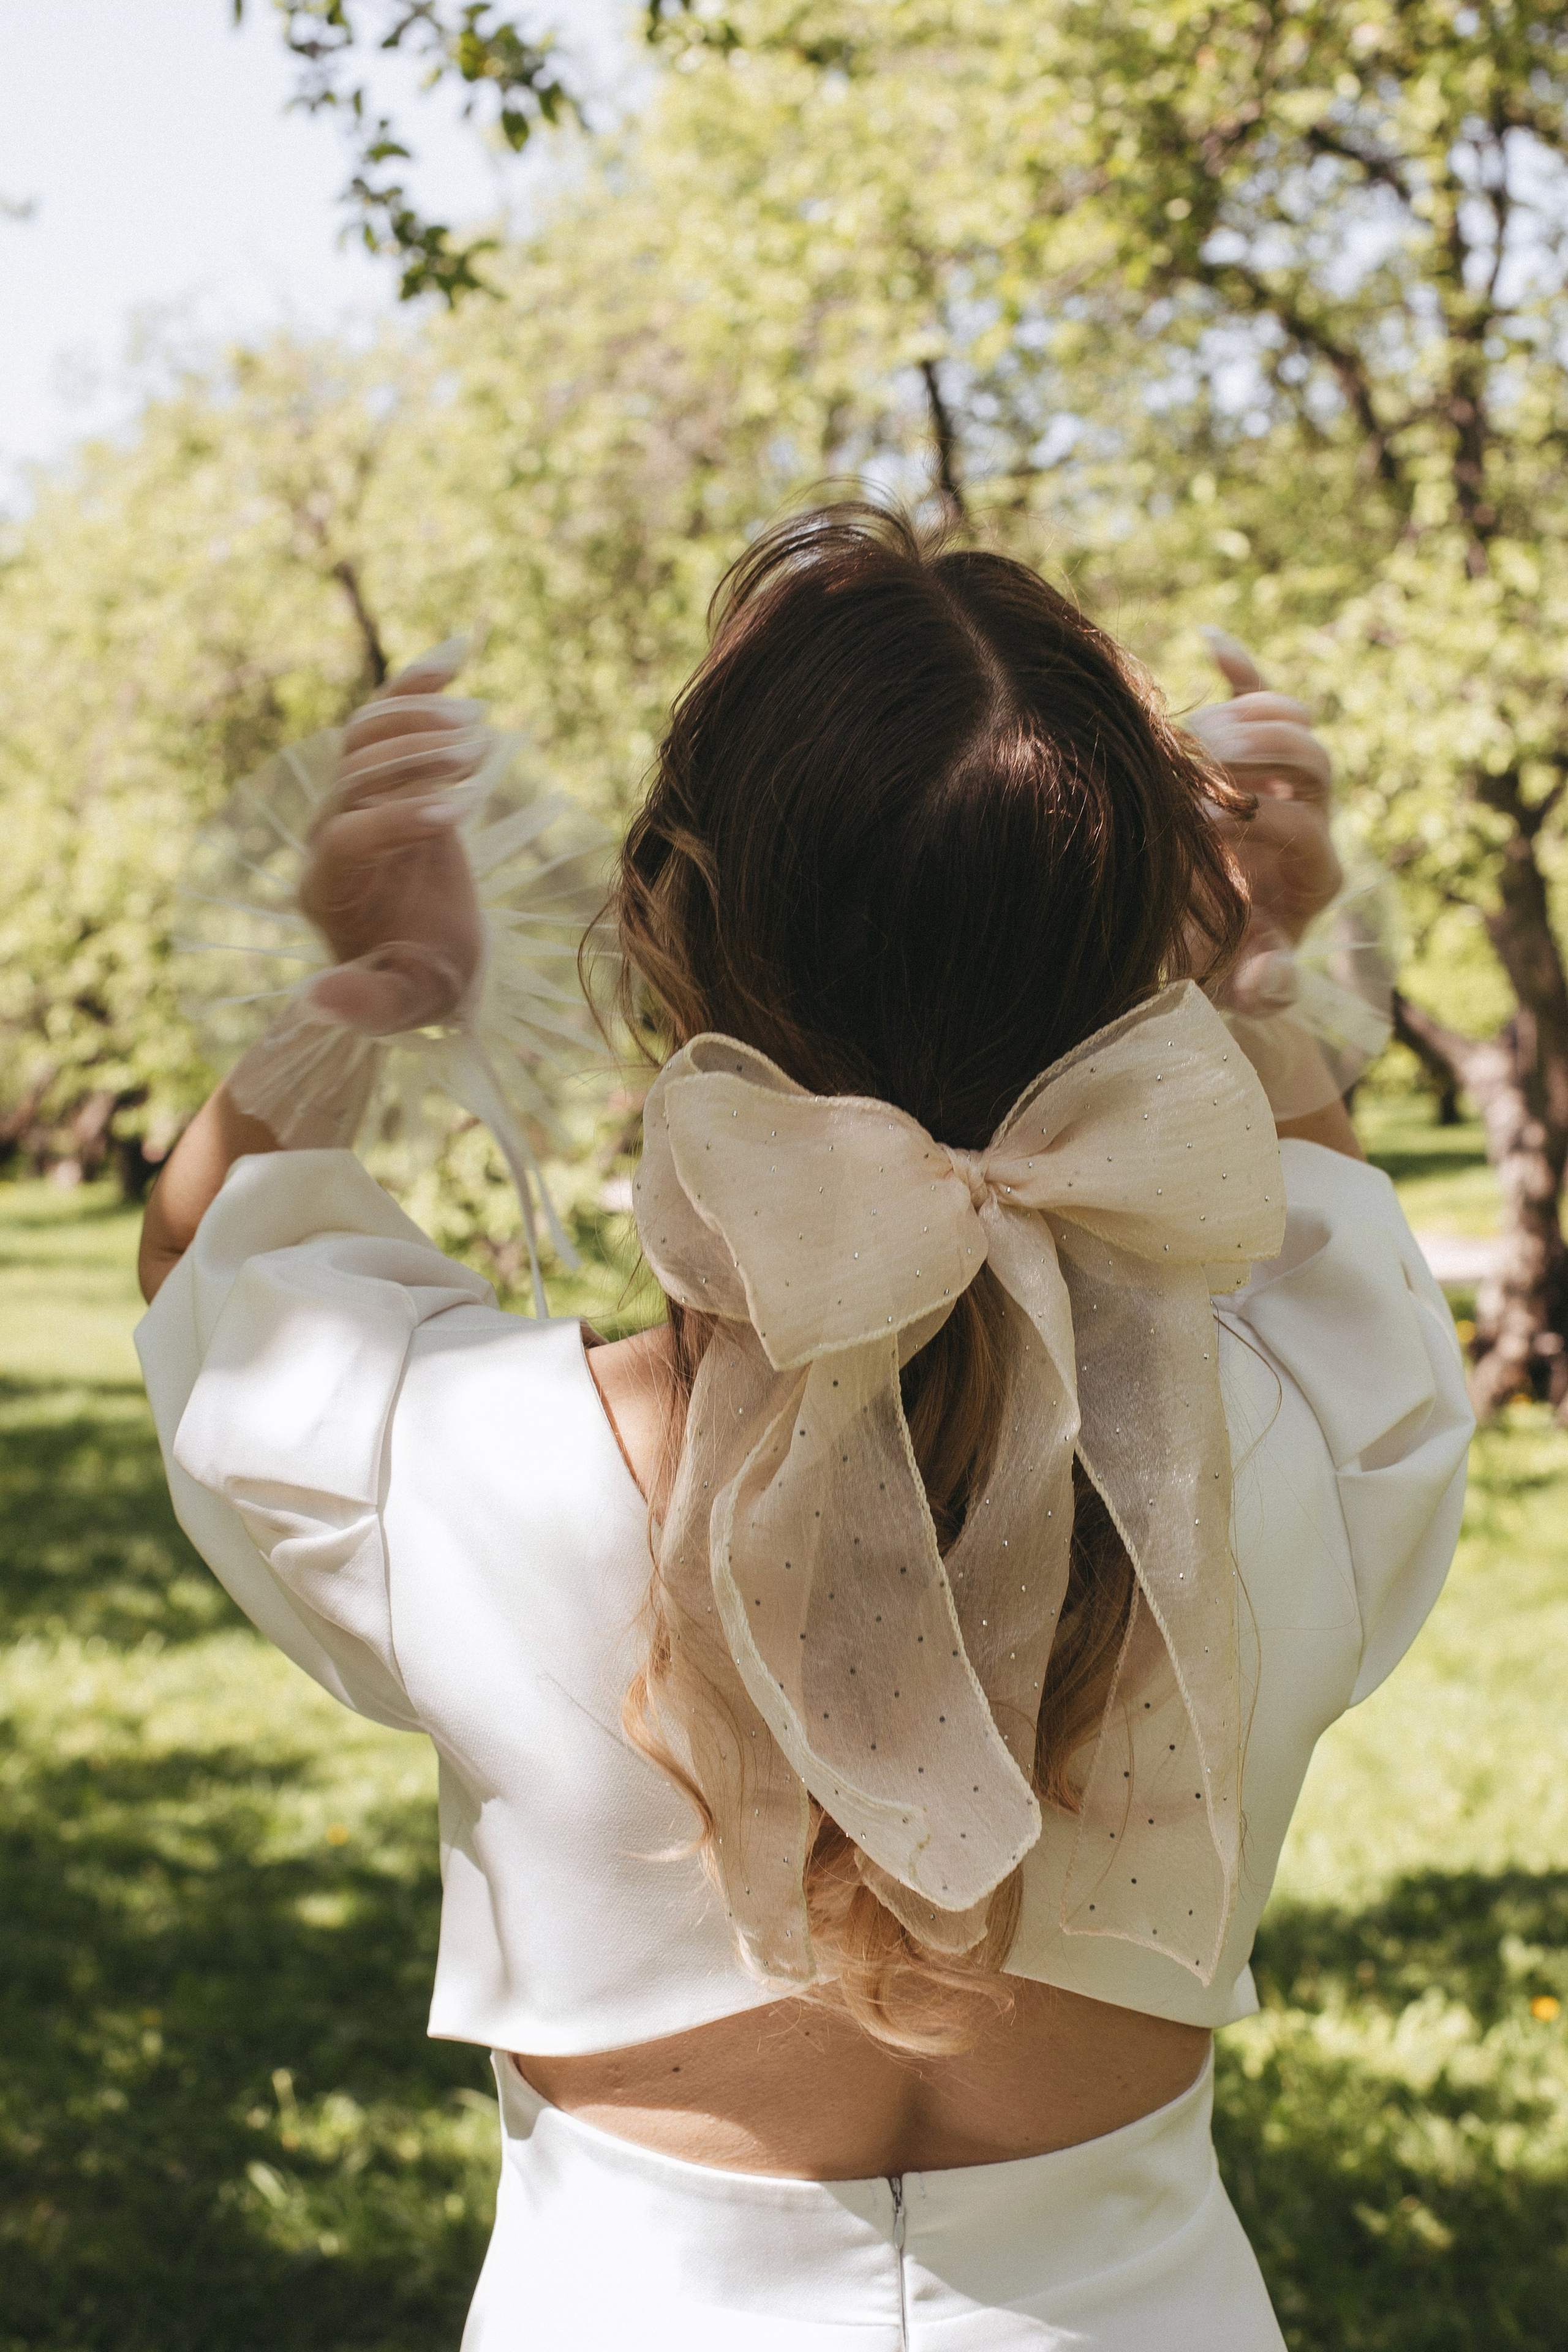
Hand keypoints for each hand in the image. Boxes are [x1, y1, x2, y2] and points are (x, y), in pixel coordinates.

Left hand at [299, 641, 485, 1032]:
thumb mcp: (404, 1005)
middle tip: (474, 754)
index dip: (398, 819)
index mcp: (326, 889)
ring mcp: (352, 799)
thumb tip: (314, 1001)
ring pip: (366, 737)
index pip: (349, 834)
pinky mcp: (382, 775)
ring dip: (419, 721)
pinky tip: (457, 653)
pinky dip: (416, 684)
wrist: (434, 957)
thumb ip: (366, 1007)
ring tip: (477, 726)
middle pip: (355, 775)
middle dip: (415, 761)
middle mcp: (327, 836)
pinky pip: (385, 716)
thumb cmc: (422, 983)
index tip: (458, 817)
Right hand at [1186, 632, 1340, 1014]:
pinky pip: (1261, 702)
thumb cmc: (1223, 972)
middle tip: (1208, 756)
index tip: (1194, 820)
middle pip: (1313, 765)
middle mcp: (1310, 822)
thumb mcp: (1242, 989)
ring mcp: (1285, 787)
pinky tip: (1211, 639)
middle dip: (1263, 754)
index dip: (1256, 821)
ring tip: (1204, 725)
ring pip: (1297, 727)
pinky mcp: (1255, 762)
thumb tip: (1272, 978)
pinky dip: (1243, 669)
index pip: (1302, 830)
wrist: (1213, 951)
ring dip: (1254, 715)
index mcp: (1313, 878)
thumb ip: (1262, 988)